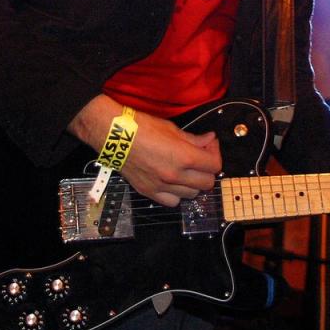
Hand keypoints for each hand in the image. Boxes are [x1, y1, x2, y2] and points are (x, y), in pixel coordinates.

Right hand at [69, 95, 221, 206]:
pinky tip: (173, 182)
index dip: (215, 154)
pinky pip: (173, 202)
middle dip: (207, 170)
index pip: (214, 165)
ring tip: (187, 170)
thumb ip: (194, 139)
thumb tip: (209, 140)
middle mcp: (175, 175)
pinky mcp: (149, 192)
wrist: (114, 136)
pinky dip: (177, 194)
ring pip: (192, 195)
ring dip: (193, 183)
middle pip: (207, 183)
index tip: (209, 146)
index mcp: (184, 157)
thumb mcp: (172, 129)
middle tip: (200, 158)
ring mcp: (162, 186)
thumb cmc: (142, 127)